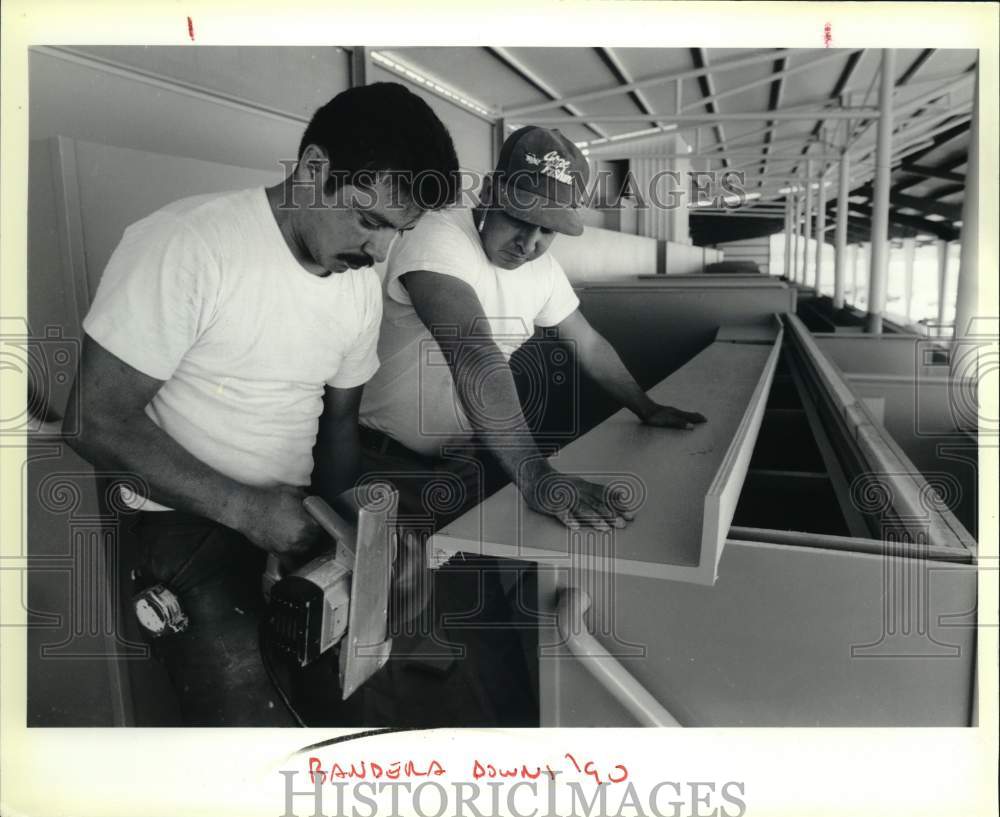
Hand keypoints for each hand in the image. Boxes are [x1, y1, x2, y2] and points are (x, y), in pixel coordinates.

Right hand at [237, 485, 324, 560]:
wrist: (248, 509)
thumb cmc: (269, 499)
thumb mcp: (294, 493)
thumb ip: (308, 501)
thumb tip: (315, 505)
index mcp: (306, 524)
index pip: (322, 529)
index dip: (321, 525)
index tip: (319, 523)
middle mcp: (300, 538)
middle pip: (315, 540)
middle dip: (313, 534)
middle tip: (309, 528)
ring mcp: (289, 547)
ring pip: (305, 549)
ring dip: (305, 544)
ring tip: (299, 535)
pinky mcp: (278, 552)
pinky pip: (291, 559)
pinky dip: (294, 555)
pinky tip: (294, 549)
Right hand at [521, 468, 635, 530]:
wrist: (536, 478)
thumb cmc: (561, 486)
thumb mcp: (582, 485)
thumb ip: (599, 492)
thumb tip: (620, 496)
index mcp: (585, 486)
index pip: (605, 496)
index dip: (618, 506)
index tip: (631, 515)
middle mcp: (578, 490)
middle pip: (596, 503)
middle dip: (610, 513)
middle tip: (622, 524)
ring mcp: (566, 497)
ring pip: (582, 508)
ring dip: (594, 518)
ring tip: (605, 528)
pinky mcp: (553, 504)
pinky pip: (561, 513)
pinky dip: (569, 519)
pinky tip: (576, 527)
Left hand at [641, 403, 706, 429]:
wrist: (643, 408)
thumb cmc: (654, 416)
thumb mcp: (667, 421)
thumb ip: (679, 423)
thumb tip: (692, 427)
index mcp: (677, 413)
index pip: (691, 416)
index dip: (698, 418)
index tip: (706, 420)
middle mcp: (674, 411)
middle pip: (688, 414)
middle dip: (696, 417)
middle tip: (702, 418)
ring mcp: (669, 412)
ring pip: (682, 414)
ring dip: (689, 417)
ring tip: (692, 419)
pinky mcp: (663, 413)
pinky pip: (675, 415)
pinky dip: (680, 417)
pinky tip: (676, 419)